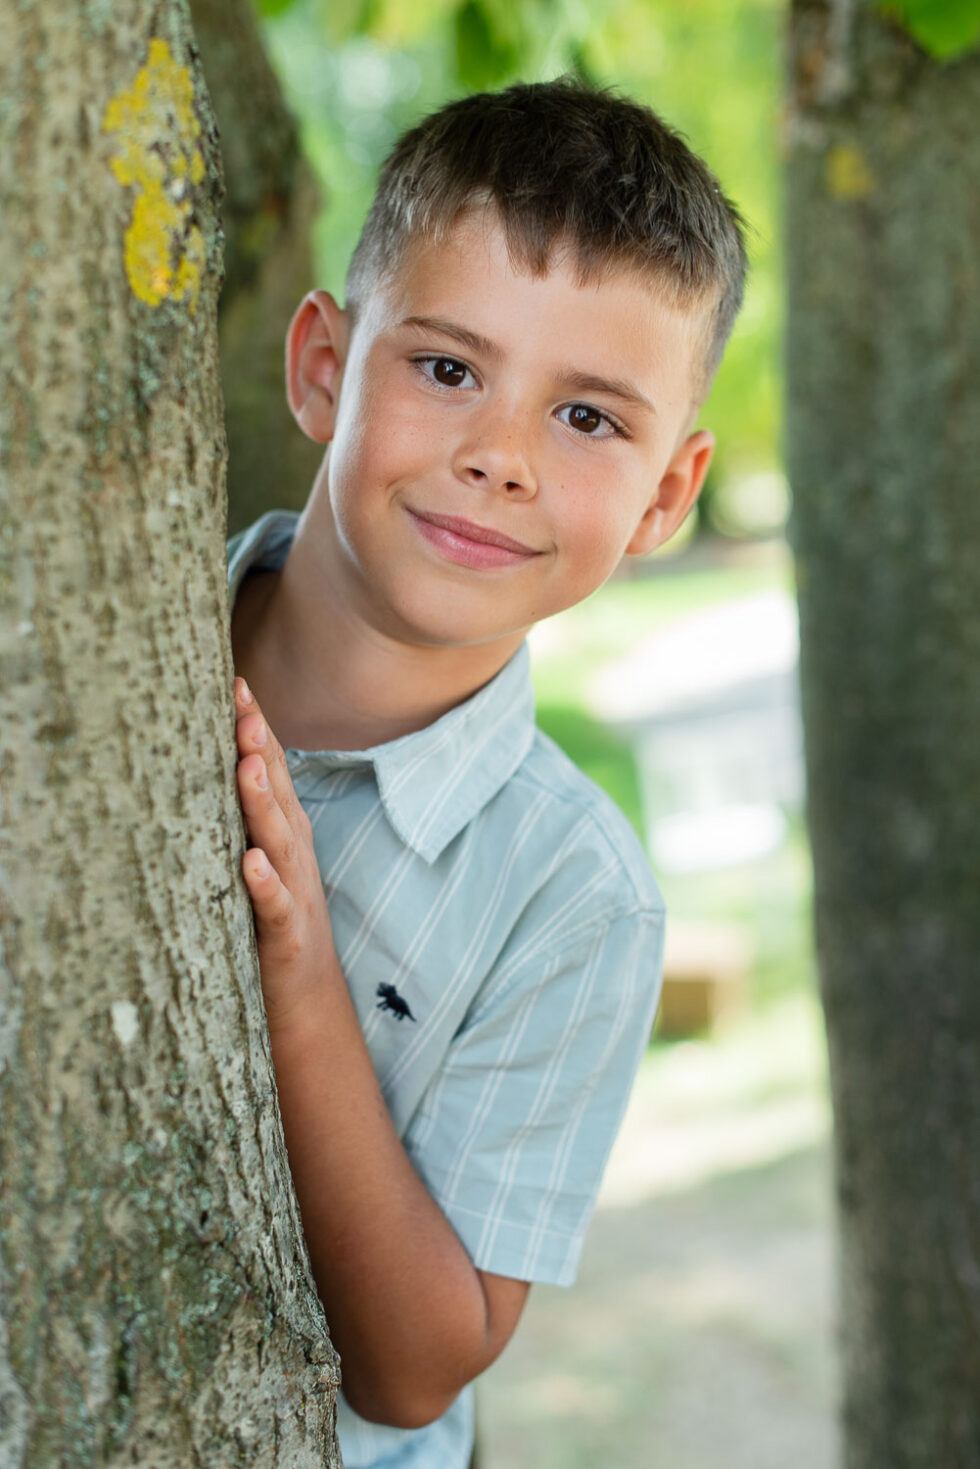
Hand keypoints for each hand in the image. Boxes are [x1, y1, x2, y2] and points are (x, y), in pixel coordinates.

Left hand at [234, 676, 332, 1032]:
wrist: (309, 1004)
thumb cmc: (275, 926)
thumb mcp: (260, 862)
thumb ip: (244, 818)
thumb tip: (214, 765)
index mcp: (285, 834)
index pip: (270, 770)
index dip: (256, 728)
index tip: (234, 683)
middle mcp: (293, 854)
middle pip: (277, 794)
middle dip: (258, 749)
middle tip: (240, 704)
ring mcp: (294, 893)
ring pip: (279, 842)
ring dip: (262, 804)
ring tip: (243, 767)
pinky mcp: (287, 937)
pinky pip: (274, 907)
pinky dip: (265, 883)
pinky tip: (251, 863)